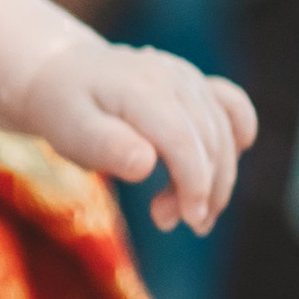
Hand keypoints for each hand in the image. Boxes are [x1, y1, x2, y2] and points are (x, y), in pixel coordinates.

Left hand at [21, 33, 254, 231]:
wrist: (61, 76)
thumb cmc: (65, 111)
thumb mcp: (71, 132)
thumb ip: (106, 146)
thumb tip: (146, 163)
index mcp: (143, 88)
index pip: (184, 141)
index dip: (194, 185)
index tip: (188, 221)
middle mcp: (174, 77)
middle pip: (210, 141)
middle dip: (202, 191)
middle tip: (169, 222)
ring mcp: (189, 78)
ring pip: (224, 133)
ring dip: (216, 179)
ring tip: (184, 213)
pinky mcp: (197, 84)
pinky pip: (233, 108)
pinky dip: (237, 138)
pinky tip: (222, 167)